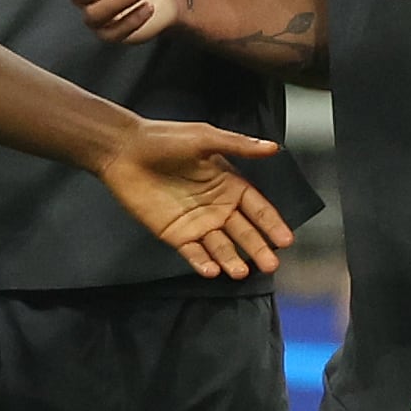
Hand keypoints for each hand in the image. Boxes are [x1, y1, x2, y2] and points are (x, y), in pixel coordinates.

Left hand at [93, 122, 292, 280]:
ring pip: (220, 246)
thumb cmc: (164, 139)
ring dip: (231, 260)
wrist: (124, 150)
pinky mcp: (175, 234)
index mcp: (228, 183)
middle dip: (258, 248)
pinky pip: (193, 253)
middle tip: (271, 264)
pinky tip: (213, 270)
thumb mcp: (205, 138)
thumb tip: (273, 148)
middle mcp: (216, 206)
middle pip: (243, 232)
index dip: (271, 223)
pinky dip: (203, 262)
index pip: (257, 208)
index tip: (286, 239)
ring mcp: (196, 222)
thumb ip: (238, 146)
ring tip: (241, 272)